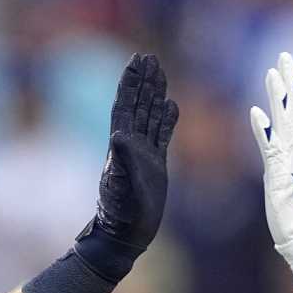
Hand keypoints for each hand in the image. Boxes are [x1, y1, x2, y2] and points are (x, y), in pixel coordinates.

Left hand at [85, 51, 179, 261]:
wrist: (125, 234)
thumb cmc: (121, 214)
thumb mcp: (121, 187)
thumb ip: (121, 161)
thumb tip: (119, 135)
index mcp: (121, 145)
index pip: (125, 106)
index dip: (129, 83)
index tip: (135, 61)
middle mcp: (132, 145)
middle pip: (138, 105)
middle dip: (142, 81)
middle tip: (147, 57)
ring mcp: (144, 154)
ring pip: (150, 116)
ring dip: (154, 94)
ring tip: (159, 73)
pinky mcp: (155, 165)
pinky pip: (163, 136)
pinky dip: (167, 120)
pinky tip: (172, 105)